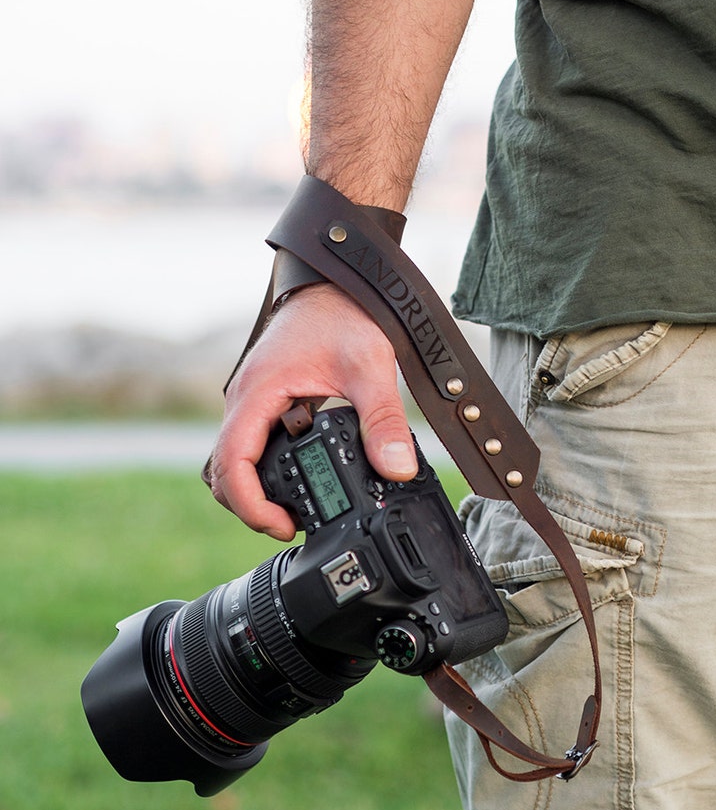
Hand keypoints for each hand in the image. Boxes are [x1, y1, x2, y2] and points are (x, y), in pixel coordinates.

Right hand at [208, 283, 417, 536]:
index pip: (232, 463)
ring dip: (255, 490)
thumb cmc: (344, 316)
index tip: (282, 524)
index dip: (251, 504)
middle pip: (224, 472)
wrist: (336, 285)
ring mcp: (251, 403)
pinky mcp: (264, 403)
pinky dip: (264, 471)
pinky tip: (301, 477)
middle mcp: (245, 401)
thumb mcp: (370, 367)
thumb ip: (384, 420)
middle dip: (251, 506)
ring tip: (297, 508)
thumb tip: (397, 468)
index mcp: (258, 394)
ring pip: (233, 461)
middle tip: (293, 524)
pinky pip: (250, 446)